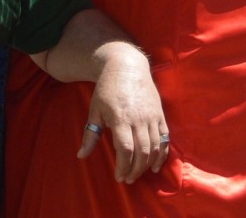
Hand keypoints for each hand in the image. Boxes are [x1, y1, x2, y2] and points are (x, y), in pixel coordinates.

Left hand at [78, 45, 169, 183]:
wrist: (127, 66)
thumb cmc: (107, 89)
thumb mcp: (95, 110)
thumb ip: (90, 134)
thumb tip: (81, 156)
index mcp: (121, 118)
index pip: (126, 149)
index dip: (123, 167)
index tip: (119, 177)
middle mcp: (139, 119)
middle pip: (142, 152)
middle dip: (135, 170)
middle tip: (128, 179)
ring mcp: (152, 116)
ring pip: (155, 147)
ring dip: (148, 164)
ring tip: (139, 173)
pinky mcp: (160, 114)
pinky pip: (165, 138)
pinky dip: (163, 154)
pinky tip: (156, 165)